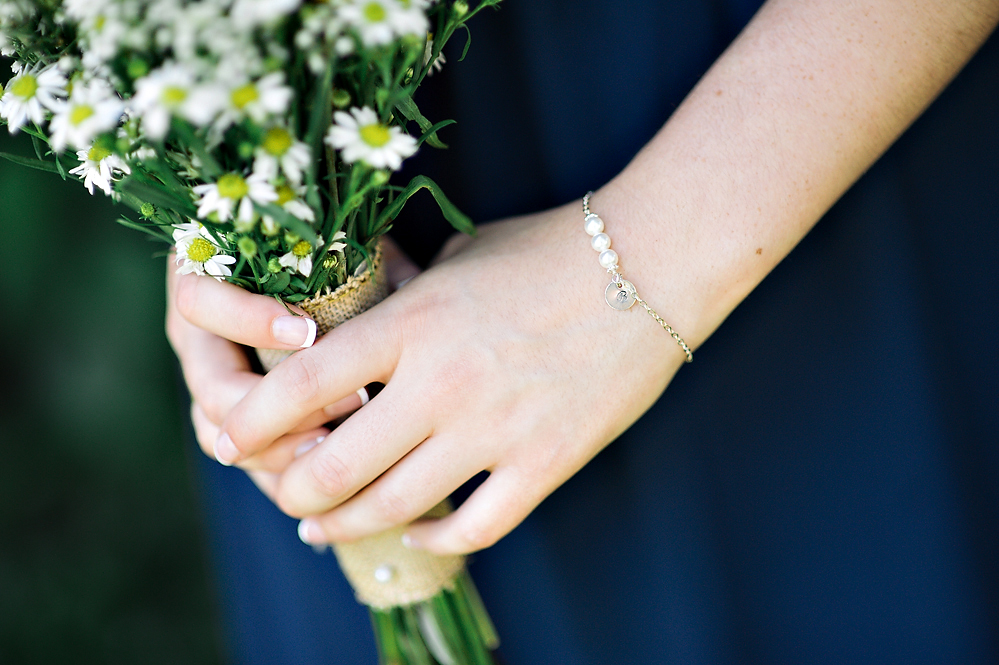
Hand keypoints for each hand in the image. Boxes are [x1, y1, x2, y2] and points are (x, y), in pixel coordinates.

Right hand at [166, 236, 420, 496]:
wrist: (312, 286)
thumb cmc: (329, 256)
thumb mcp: (340, 251)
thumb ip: (359, 266)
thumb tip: (408, 290)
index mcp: (207, 281)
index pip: (201, 303)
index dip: (249, 321)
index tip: (308, 334)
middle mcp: (199, 340)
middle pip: (210, 387)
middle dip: (273, 408)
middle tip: (348, 401)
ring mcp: (212, 387)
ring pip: (220, 434)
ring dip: (280, 447)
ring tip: (340, 444)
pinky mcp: (235, 427)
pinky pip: (245, 460)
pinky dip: (282, 472)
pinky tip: (329, 472)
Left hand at [210, 198, 691, 554]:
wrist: (651, 262)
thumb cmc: (552, 248)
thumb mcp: (462, 254)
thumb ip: (403, 288)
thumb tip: (357, 304)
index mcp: (413, 322)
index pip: (301, 385)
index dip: (252, 422)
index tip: (231, 438)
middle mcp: (442, 384)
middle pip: (335, 467)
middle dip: (293, 493)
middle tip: (284, 496)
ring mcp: (496, 430)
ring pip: (395, 508)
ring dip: (346, 526)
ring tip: (323, 529)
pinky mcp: (545, 462)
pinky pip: (474, 525)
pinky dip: (434, 538)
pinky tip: (417, 531)